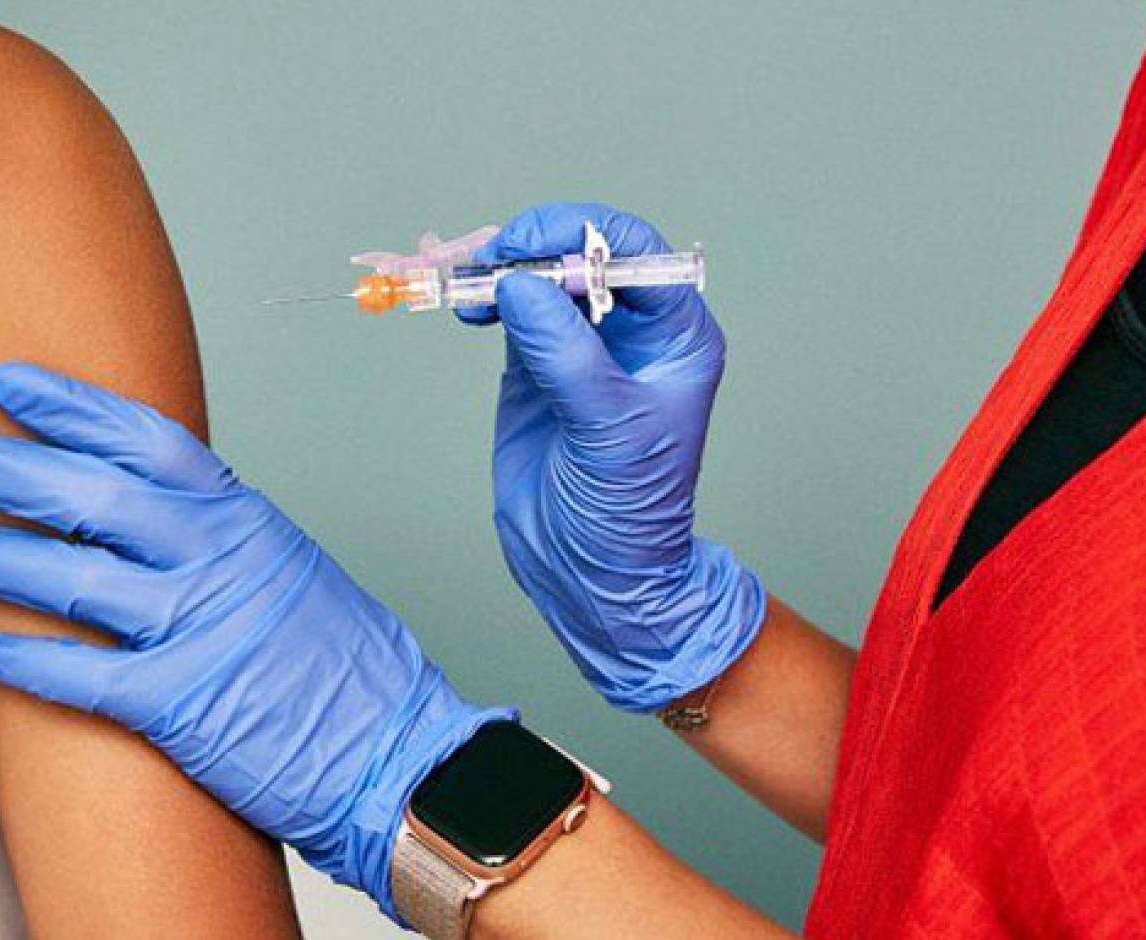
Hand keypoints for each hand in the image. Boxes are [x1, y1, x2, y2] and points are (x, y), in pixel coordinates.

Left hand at [0, 363, 510, 920]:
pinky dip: (26, 659)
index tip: (10, 385)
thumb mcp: (291, 571)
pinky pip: (82, 674)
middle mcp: (221, 561)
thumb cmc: (349, 670)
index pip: (147, 442)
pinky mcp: (181, 704)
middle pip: (92, 495)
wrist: (401, 753)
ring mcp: (200, 629)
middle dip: (4, 467)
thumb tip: (147, 517)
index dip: (73, 408)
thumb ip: (222, 539)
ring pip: (73, 576)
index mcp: (248, 521)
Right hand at [466, 203, 764, 712]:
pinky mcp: (539, 366)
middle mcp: (634, 331)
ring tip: (470, 285)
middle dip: (535, 246)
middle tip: (491, 260)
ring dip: (504, 268)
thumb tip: (520, 285)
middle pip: (583, 253)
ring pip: (543, 276)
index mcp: (676, 336)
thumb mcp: (608, 429)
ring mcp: (584, 345)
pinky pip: (513, 309)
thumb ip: (566, 354)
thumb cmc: (628, 511)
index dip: (582, 236)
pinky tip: (469, 306)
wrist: (592, 574)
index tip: (531, 247)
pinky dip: (486, 297)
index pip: (636, 253)